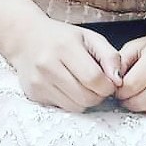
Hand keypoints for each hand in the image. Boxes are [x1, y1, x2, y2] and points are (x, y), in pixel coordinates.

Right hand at [6, 19, 122, 112]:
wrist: (26, 38)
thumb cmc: (63, 37)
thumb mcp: (90, 38)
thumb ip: (110, 56)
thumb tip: (119, 81)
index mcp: (65, 47)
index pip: (94, 79)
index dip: (108, 85)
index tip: (109, 81)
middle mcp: (48, 65)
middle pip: (86, 97)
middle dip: (98, 95)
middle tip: (97, 84)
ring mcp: (39, 81)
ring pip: (76, 107)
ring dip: (86, 100)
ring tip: (83, 85)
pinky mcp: (34, 94)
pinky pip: (63, 108)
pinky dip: (71, 101)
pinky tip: (68, 87)